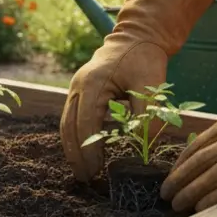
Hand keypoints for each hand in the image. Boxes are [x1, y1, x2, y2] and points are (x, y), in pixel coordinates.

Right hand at [61, 0, 214, 186]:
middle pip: (69, 127)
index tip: (96, 171)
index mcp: (93, 84)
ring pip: (66, 124)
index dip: (89, 150)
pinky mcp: (80, 91)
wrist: (137, 36)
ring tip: (82, 172)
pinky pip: (71, 118)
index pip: (86, 124)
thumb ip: (147, 114)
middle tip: (85, 180)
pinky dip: (75, 137)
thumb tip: (144, 146)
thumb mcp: (150, 85)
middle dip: (75, 155)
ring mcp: (76, 88)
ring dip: (72, 148)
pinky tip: (85, 152)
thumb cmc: (144, 59)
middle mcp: (78, 86)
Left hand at [160, 41, 216, 210]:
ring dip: (189, 193)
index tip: (173, 175)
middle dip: (178, 180)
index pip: (196, 146)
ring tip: (177, 206)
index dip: (181, 164)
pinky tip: (200, 209)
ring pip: (207, 178)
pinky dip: (210, 200)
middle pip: (196, 163)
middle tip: (166, 195)